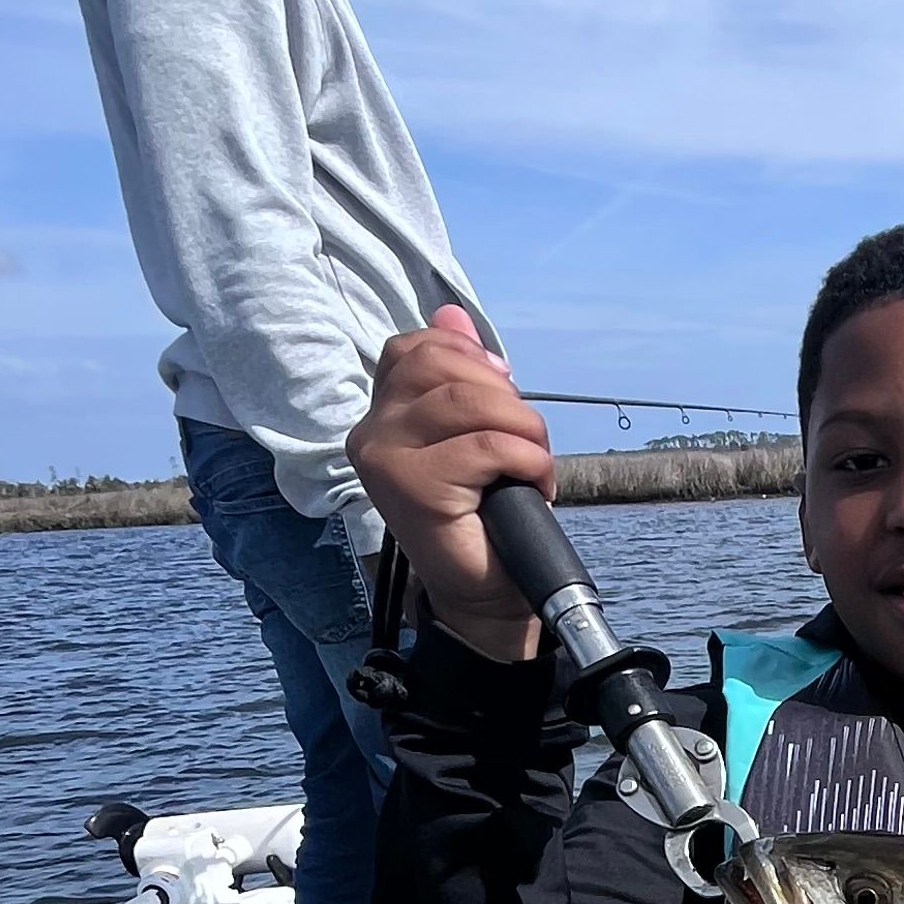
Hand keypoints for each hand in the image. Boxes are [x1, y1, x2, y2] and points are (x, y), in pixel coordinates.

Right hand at [346, 303, 551, 666]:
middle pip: (444, 365)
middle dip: (506, 396)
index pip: (417, 347)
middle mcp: (371, 432)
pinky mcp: (413, 487)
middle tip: (525, 439)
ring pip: (471, 401)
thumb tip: (451, 311)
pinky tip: (531, 484)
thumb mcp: (476, 431)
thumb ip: (461, 373)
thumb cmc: (483, 515)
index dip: (472, 359)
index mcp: (381, 414)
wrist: (486, 592)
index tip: (505, 395)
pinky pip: (488, 445)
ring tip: (532, 463)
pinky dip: (528, 460)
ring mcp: (385, 459)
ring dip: (524, 429)